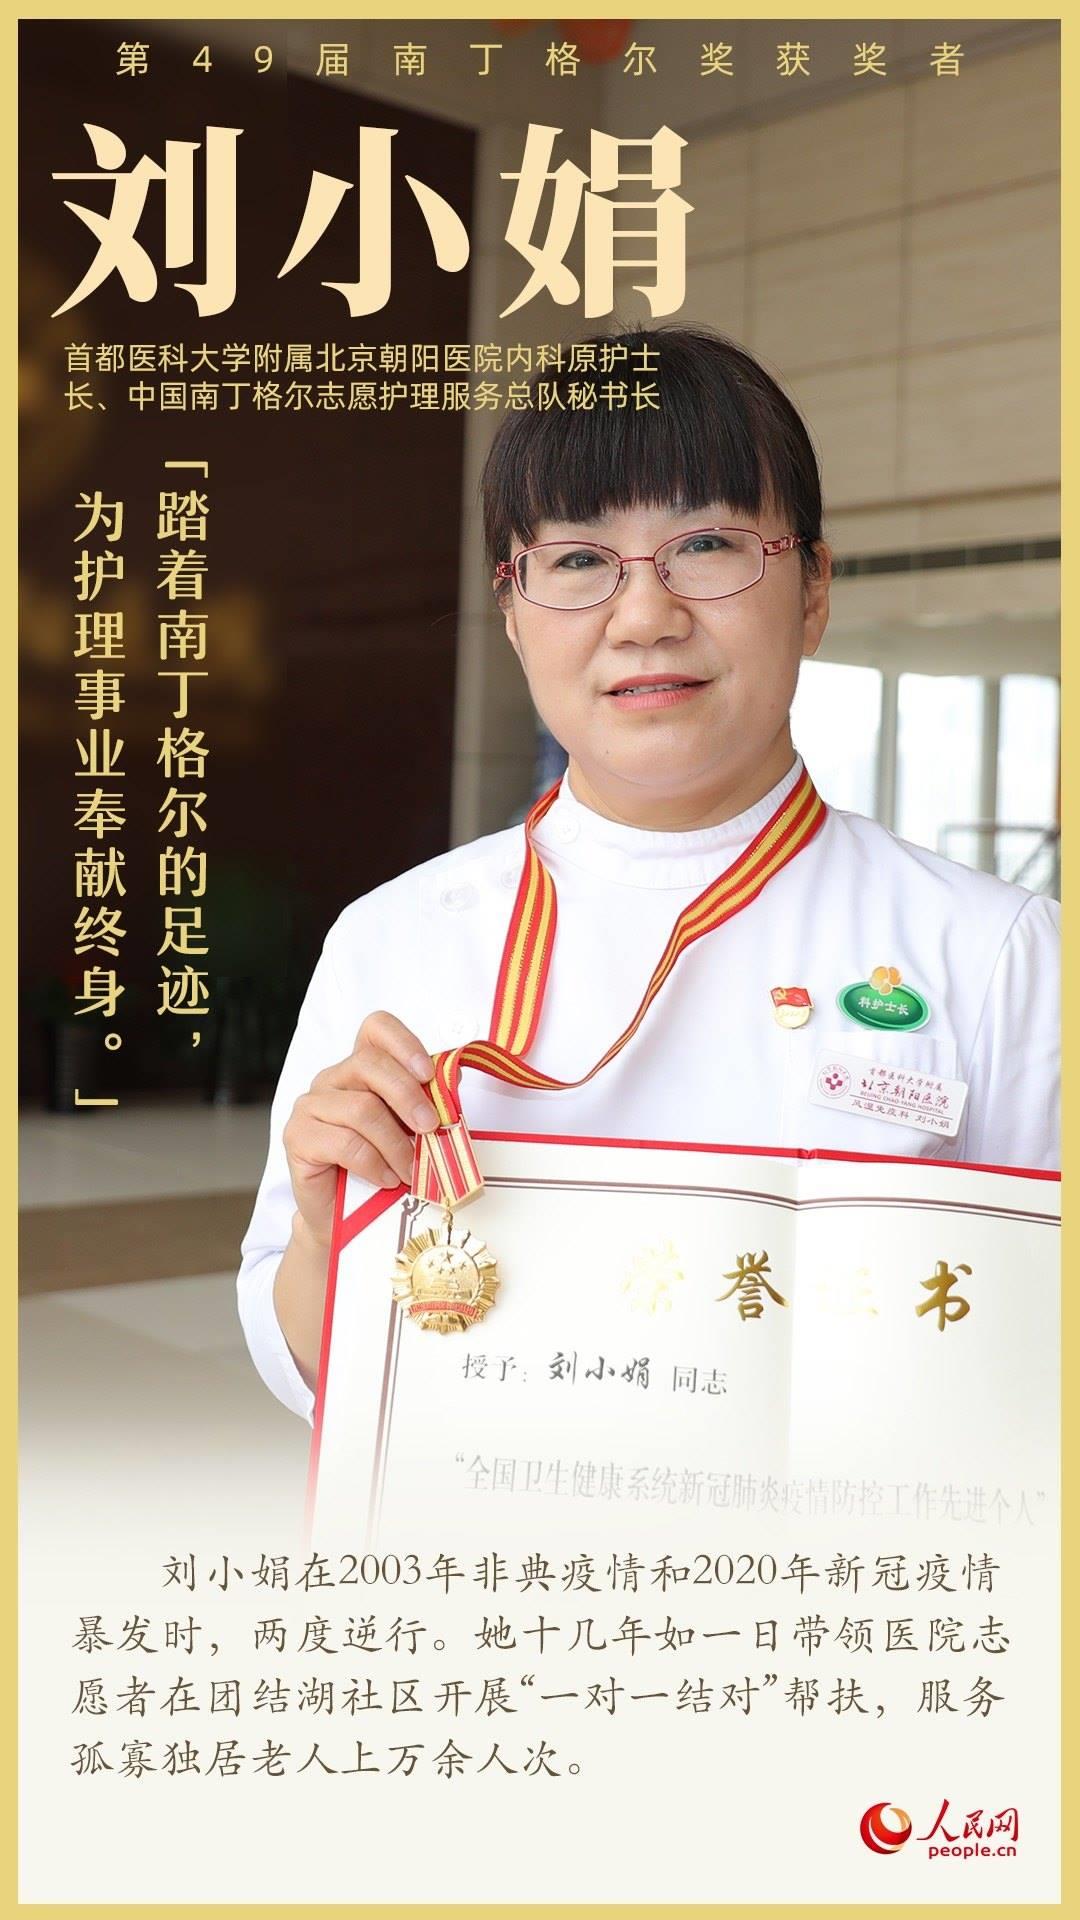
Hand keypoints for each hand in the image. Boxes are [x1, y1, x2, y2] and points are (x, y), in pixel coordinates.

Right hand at [283, 1011, 438, 1246]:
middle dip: (408, 1096)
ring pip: (361, 1108)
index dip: (404, 1043)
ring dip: (396, 1143)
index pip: (376, 1028)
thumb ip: (426, 1102)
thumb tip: (453, 1079)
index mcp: (361, 1067)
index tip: (428, 1074)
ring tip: (410, 1170)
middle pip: (370, 1065)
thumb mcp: (409, 1131)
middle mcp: (332, 1079)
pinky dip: (374, 1163)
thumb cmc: (381, 1167)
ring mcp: (311, 1106)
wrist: (344, 1216)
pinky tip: (386, 1178)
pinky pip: (344, 1143)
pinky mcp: (298, 1137)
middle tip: (432, 1128)